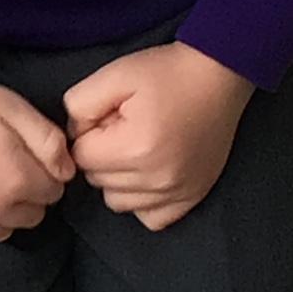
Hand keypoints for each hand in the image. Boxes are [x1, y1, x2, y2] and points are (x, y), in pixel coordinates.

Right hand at [0, 72, 73, 242]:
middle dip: (29, 194)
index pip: (54, 193)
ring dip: (3, 210)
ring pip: (2, 230)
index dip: (46, 172)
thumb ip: (49, 142)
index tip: (30, 155)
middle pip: (31, 217)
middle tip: (9, 165)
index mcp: (16, 181)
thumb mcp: (15, 108)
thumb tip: (66, 172)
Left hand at [65, 42, 255, 231]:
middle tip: (125, 128)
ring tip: (137, 148)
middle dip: (102, 154)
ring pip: (117, 202)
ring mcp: (177, 192)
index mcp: (135, 148)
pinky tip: (149, 174)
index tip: (108, 117)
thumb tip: (73, 135)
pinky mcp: (192, 197)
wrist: (219, 76)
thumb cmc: (167, 73)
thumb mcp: (114, 74)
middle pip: (97, 181)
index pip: (81, 157)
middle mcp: (157, 178)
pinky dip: (143, 200)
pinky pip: (150, 218)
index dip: (89, 133)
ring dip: (118, 179)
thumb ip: (79, 105)